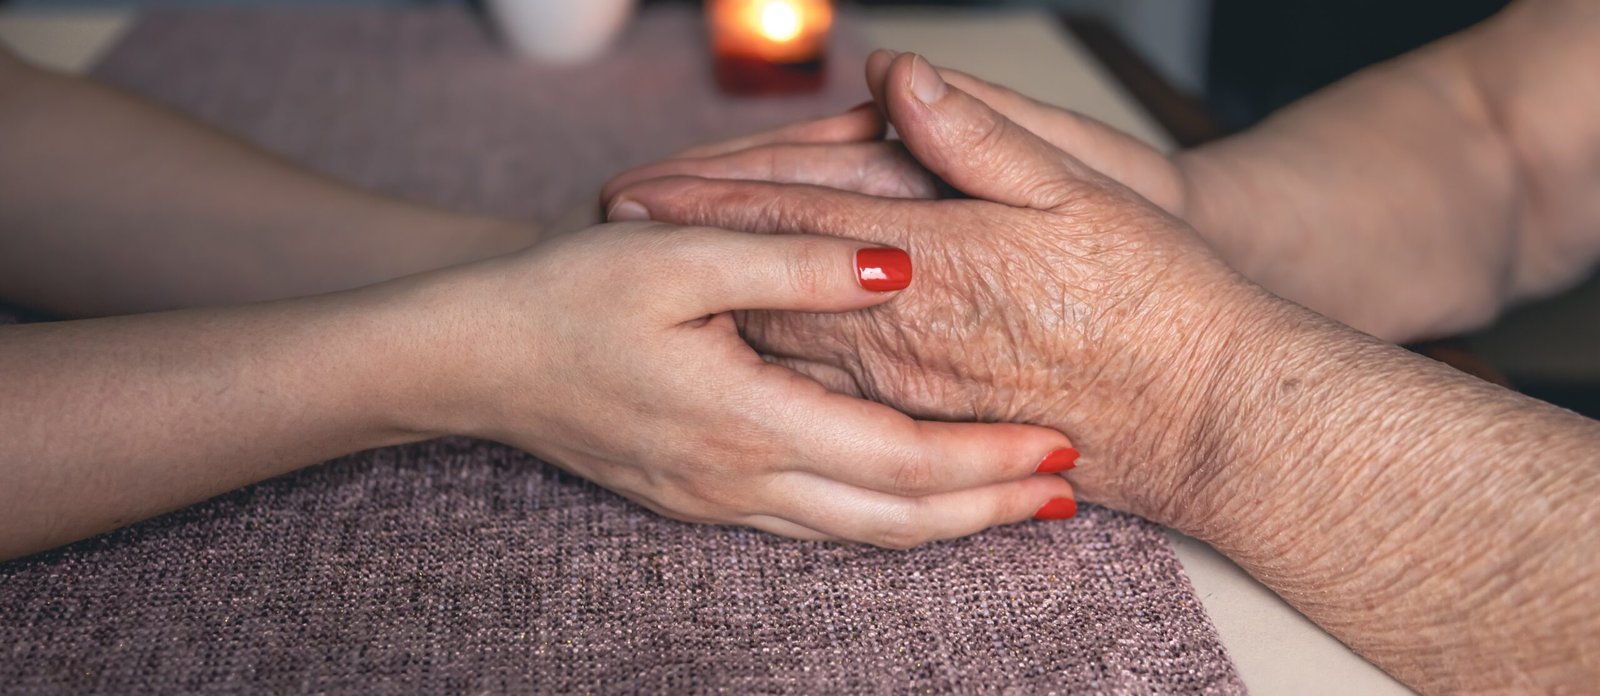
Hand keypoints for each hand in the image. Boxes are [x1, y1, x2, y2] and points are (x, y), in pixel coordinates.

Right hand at [406, 220, 1081, 546]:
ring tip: (1013, 509)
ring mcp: (717, 499)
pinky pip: (813, 524)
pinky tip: (911, 501)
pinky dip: (881, 519)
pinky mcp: (699, 498)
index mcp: (744, 420)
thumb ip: (793, 260)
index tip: (1058, 450)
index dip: (985, 461)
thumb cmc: (564, 298)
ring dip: (943, 525)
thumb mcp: (678, 254)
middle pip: (894, 519)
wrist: (470, 360)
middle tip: (1067, 500)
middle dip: (988, 512)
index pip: (897, 460)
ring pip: (857, 534)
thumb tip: (896, 265)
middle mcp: (739, 479)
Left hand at [605, 54, 1281, 525]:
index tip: (638, 191)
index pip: (792, 221)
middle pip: (762, 290)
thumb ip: (979, 137)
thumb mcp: (1083, 193)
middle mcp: (899, 339)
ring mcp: (907, 396)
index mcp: (931, 263)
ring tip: (653, 289)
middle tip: (621, 232)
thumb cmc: (1160, 299)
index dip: (710, 201)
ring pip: (779, 351)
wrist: (1212, 415)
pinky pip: (820, 402)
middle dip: (690, 256)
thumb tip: (902, 76)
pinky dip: (763, 369)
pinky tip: (736, 362)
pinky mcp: (925, 433)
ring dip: (712, 313)